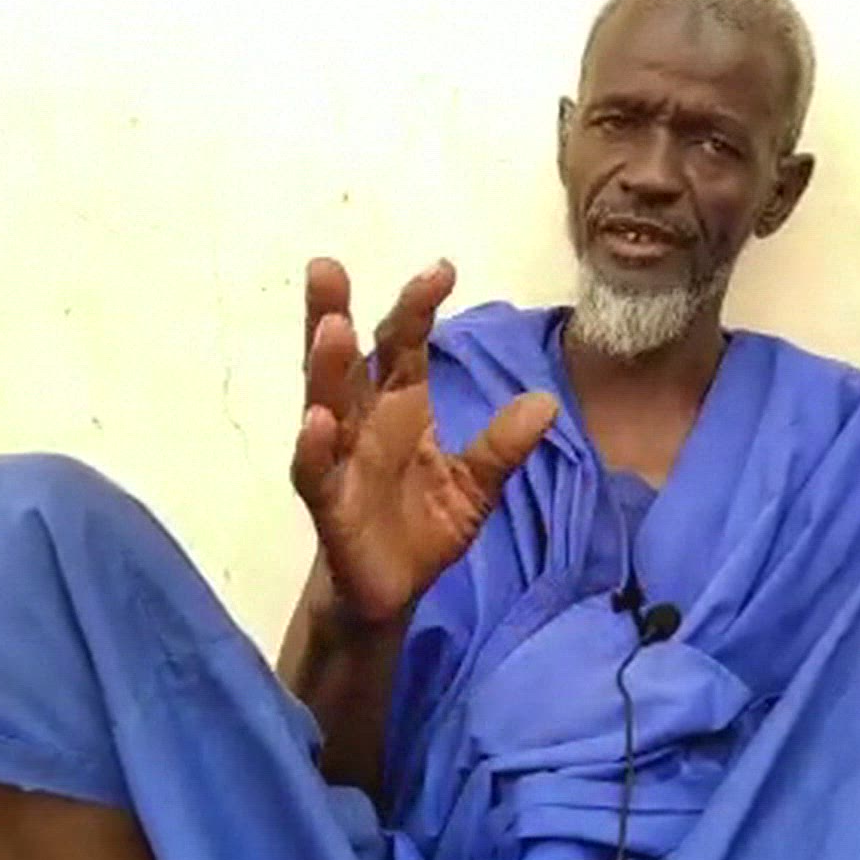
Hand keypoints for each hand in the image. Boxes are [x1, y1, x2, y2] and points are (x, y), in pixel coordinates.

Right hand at [291, 257, 557, 624]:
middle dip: (336, 311)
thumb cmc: (424, 528)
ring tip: (331, 327)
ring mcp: (339, 461)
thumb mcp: (476, 486)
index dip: (417, 307)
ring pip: (323, 404)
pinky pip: (314, 471)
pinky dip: (313, 446)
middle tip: (327, 266)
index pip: (403, 347)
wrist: (393, 594)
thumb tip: (546, 402)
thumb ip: (502, 446)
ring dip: (325, 366)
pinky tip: (318, 421)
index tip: (442, 268)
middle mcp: (363, 423)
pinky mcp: (327, 504)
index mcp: (399, 408)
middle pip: (348, 359)